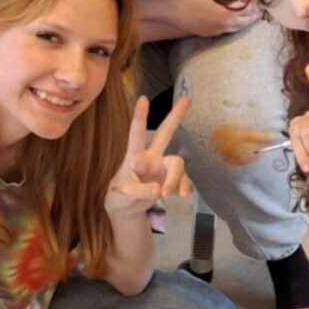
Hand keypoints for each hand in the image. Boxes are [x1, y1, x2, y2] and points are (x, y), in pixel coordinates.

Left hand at [106, 95, 193, 216]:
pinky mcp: (172, 179)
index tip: (143, 99)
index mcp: (134, 157)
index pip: (136, 134)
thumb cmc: (119, 196)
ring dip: (174, 179)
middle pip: (165, 132)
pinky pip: (184, 179)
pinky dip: (184, 187)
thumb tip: (159, 190)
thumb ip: (139, 191)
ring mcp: (163, 167)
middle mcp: (151, 157)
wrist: (126, 210)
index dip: (140, 117)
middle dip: (176, 116)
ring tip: (166, 195)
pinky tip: (182, 195)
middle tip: (188, 98)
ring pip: (177, 163)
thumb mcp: (122, 195)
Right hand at [177, 0, 259, 36]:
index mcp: (232, 9)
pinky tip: (238, 15)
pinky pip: (233, 29)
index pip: (254, 5)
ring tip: (253, 8)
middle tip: (261, 0)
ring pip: (244, 25)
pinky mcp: (216, 33)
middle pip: (252, 17)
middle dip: (257, 8)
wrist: (176, 11)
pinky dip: (239, 22)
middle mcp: (230, 22)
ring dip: (249, 17)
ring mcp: (223, 29)